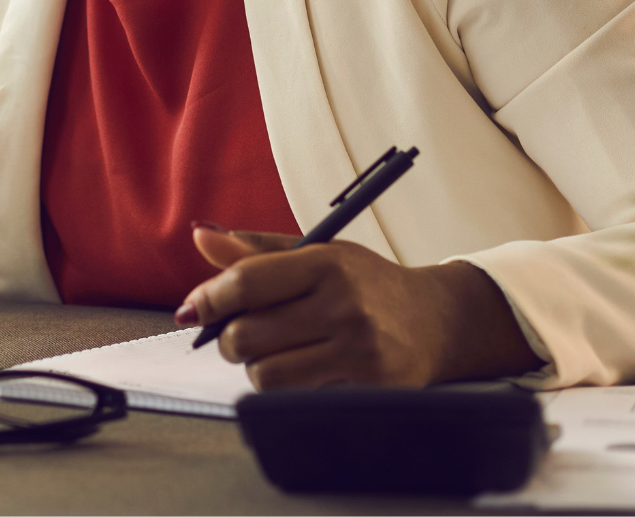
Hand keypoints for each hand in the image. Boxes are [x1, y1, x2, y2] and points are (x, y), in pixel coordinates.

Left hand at [172, 226, 540, 388]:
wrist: (439, 321)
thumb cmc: (366, 285)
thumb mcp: (318, 255)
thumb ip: (255, 251)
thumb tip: (199, 234)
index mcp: (327, 263)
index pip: (247, 282)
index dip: (209, 298)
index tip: (194, 308)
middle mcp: (344, 305)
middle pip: (247, 335)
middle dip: (231, 340)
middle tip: (242, 336)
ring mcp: (359, 350)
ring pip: (266, 375)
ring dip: (258, 370)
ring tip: (276, 355)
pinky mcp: (371, 388)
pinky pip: (299, 400)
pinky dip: (289, 390)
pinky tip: (305, 373)